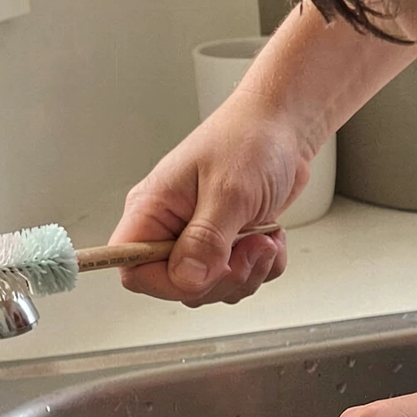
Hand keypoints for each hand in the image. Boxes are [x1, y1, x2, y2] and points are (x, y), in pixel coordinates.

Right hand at [111, 97, 309, 304]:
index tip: (204, 271)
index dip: (166, 283)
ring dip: (248, 272)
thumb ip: (206, 239)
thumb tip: (187, 280)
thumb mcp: (228, 190)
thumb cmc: (250, 140)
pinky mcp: (227, 245)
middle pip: (179, 287)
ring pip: (214, 288)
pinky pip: (241, 280)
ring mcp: (200, 238)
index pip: (133, 269)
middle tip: (248, 247)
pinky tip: (271, 237)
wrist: (283, 127)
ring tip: (264, 237)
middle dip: (223, 278)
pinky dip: (264, 266)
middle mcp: (171, 228)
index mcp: (152, 209)